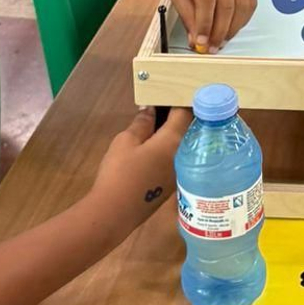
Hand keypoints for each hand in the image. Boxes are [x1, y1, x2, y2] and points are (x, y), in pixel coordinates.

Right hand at [92, 107, 190, 235]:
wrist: (114, 213)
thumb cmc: (119, 172)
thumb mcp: (125, 141)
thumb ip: (142, 123)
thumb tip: (151, 109)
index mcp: (174, 140)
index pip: (184, 112)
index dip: (179, 99)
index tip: (172, 91)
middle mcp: (184, 155)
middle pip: (189, 128)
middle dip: (180, 115)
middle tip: (166, 104)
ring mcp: (180, 172)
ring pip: (184, 145)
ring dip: (177, 132)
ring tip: (160, 122)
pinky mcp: (173, 184)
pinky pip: (178, 158)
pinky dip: (172, 148)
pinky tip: (158, 146)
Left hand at [166, 0, 256, 52]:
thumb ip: (186, 13)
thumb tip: (196, 39)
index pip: (206, 1)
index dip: (205, 25)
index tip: (201, 43)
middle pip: (227, 5)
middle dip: (220, 31)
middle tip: (213, 48)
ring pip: (242, 5)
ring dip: (233, 28)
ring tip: (223, 40)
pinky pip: (250, 0)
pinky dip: (244, 18)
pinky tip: (233, 26)